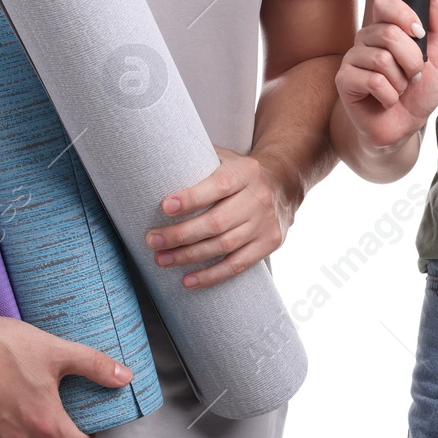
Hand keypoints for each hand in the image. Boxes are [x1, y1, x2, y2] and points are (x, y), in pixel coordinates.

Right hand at [0, 309, 131, 437]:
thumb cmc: (3, 344)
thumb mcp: (56, 350)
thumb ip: (94, 365)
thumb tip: (124, 377)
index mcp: (44, 422)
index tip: (87, 428)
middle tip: (62, 410)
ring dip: (30, 430)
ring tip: (28, 397)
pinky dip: (2, 426)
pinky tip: (0, 399)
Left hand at [143, 145, 296, 288]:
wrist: (284, 182)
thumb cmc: (241, 172)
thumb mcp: (226, 157)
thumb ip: (199, 158)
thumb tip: (159, 161)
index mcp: (245, 172)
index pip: (217, 186)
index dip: (191, 198)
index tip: (165, 207)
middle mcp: (258, 198)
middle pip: (217, 222)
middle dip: (181, 235)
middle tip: (153, 240)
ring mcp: (265, 223)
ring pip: (224, 246)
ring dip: (189, 256)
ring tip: (163, 259)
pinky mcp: (269, 243)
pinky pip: (237, 264)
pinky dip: (211, 276)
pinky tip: (189, 280)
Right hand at [335, 0, 437, 151]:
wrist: (403, 127)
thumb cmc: (415, 94)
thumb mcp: (433, 60)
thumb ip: (434, 28)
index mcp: (384, 29)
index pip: (384, 3)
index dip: (403, 15)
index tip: (418, 33)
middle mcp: (365, 39)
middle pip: (388, 33)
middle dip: (411, 60)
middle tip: (413, 76)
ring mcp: (352, 59)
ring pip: (382, 59)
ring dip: (400, 82)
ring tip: (398, 90)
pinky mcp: (344, 80)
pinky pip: (373, 81)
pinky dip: (389, 96)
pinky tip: (386, 100)